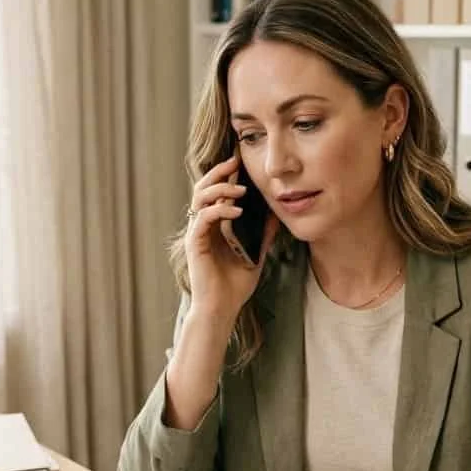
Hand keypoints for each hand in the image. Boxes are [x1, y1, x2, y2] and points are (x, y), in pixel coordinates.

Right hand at [184, 155, 278, 320]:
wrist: (221, 309)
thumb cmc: (234, 286)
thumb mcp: (256, 255)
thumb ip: (263, 235)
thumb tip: (276, 216)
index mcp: (214, 226)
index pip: (216, 192)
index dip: (225, 174)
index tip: (241, 161)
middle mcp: (202, 226)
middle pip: (203, 187)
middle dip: (219, 171)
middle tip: (236, 161)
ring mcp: (196, 233)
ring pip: (200, 197)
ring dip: (220, 188)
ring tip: (241, 189)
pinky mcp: (194, 243)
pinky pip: (203, 218)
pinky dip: (220, 210)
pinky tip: (237, 210)